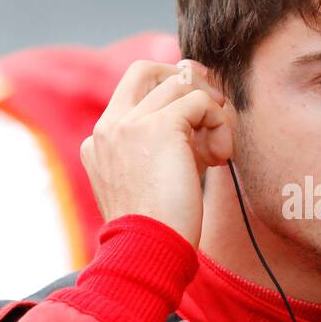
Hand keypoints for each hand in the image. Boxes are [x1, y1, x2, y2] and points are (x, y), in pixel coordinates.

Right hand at [80, 59, 232, 245]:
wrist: (147, 252)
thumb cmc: (156, 230)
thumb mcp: (153, 181)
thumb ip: (165, 145)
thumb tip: (196, 112)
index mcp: (100, 141)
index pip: (133, 92)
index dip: (171, 98)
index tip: (196, 126)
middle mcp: (109, 127)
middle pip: (147, 69)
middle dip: (186, 79)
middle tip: (212, 107)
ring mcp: (129, 124)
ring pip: (181, 83)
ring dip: (211, 111)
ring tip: (217, 150)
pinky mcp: (158, 127)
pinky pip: (200, 100)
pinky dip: (219, 122)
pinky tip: (220, 156)